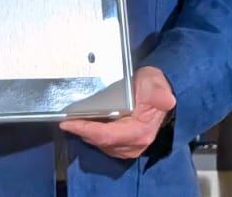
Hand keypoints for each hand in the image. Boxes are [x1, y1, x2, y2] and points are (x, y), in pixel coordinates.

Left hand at [59, 66, 175, 159]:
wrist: (159, 95)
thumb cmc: (153, 87)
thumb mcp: (154, 83)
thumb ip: (158, 91)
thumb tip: (167, 99)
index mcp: (140, 132)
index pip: (107, 135)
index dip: (85, 130)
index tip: (67, 122)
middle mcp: (133, 145)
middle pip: (100, 141)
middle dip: (81, 130)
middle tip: (64, 117)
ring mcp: (128, 148)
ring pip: (100, 143)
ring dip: (85, 133)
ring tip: (72, 118)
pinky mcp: (123, 147)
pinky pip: (103, 143)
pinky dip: (92, 134)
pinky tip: (84, 123)